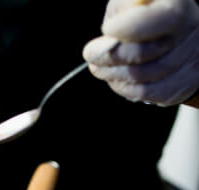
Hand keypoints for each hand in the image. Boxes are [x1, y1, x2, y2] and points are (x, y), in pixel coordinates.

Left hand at [83, 0, 198, 106]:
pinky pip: (143, 92)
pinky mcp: (179, 85)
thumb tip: (112, 29)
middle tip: (90, 53)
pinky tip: (114, 77)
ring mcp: (187, 62)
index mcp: (177, 8)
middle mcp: (188, 34)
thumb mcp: (132, 2)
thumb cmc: (145, 16)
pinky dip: (122, 87)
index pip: (156, 21)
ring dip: (111, 73)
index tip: (107, 29)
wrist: (172, 39)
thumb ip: (124, 8)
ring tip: (98, 66)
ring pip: (140, 76)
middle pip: (142, 53)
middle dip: (108, 55)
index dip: (127, 28)